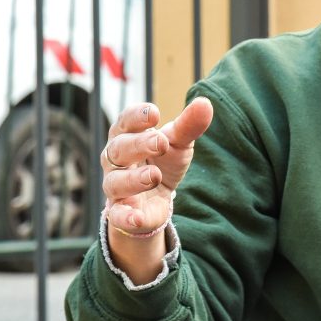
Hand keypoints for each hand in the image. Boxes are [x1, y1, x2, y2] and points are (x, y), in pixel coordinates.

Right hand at [101, 98, 213, 236]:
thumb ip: (189, 125)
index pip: (125, 121)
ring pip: (115, 182)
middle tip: (161, 143)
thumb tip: (205, 103)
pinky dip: (124, 217)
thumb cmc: (163, 159)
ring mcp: (116, 186)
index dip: (136, 116)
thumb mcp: (179, 142)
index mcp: (127, 135)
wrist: (158, 195)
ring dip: (133, 179)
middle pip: (118, 149)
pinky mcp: (121, 211)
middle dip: (138, 145)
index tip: (155, 113)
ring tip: (154, 175)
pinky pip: (117, 215)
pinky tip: (137, 217)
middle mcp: (115, 160)